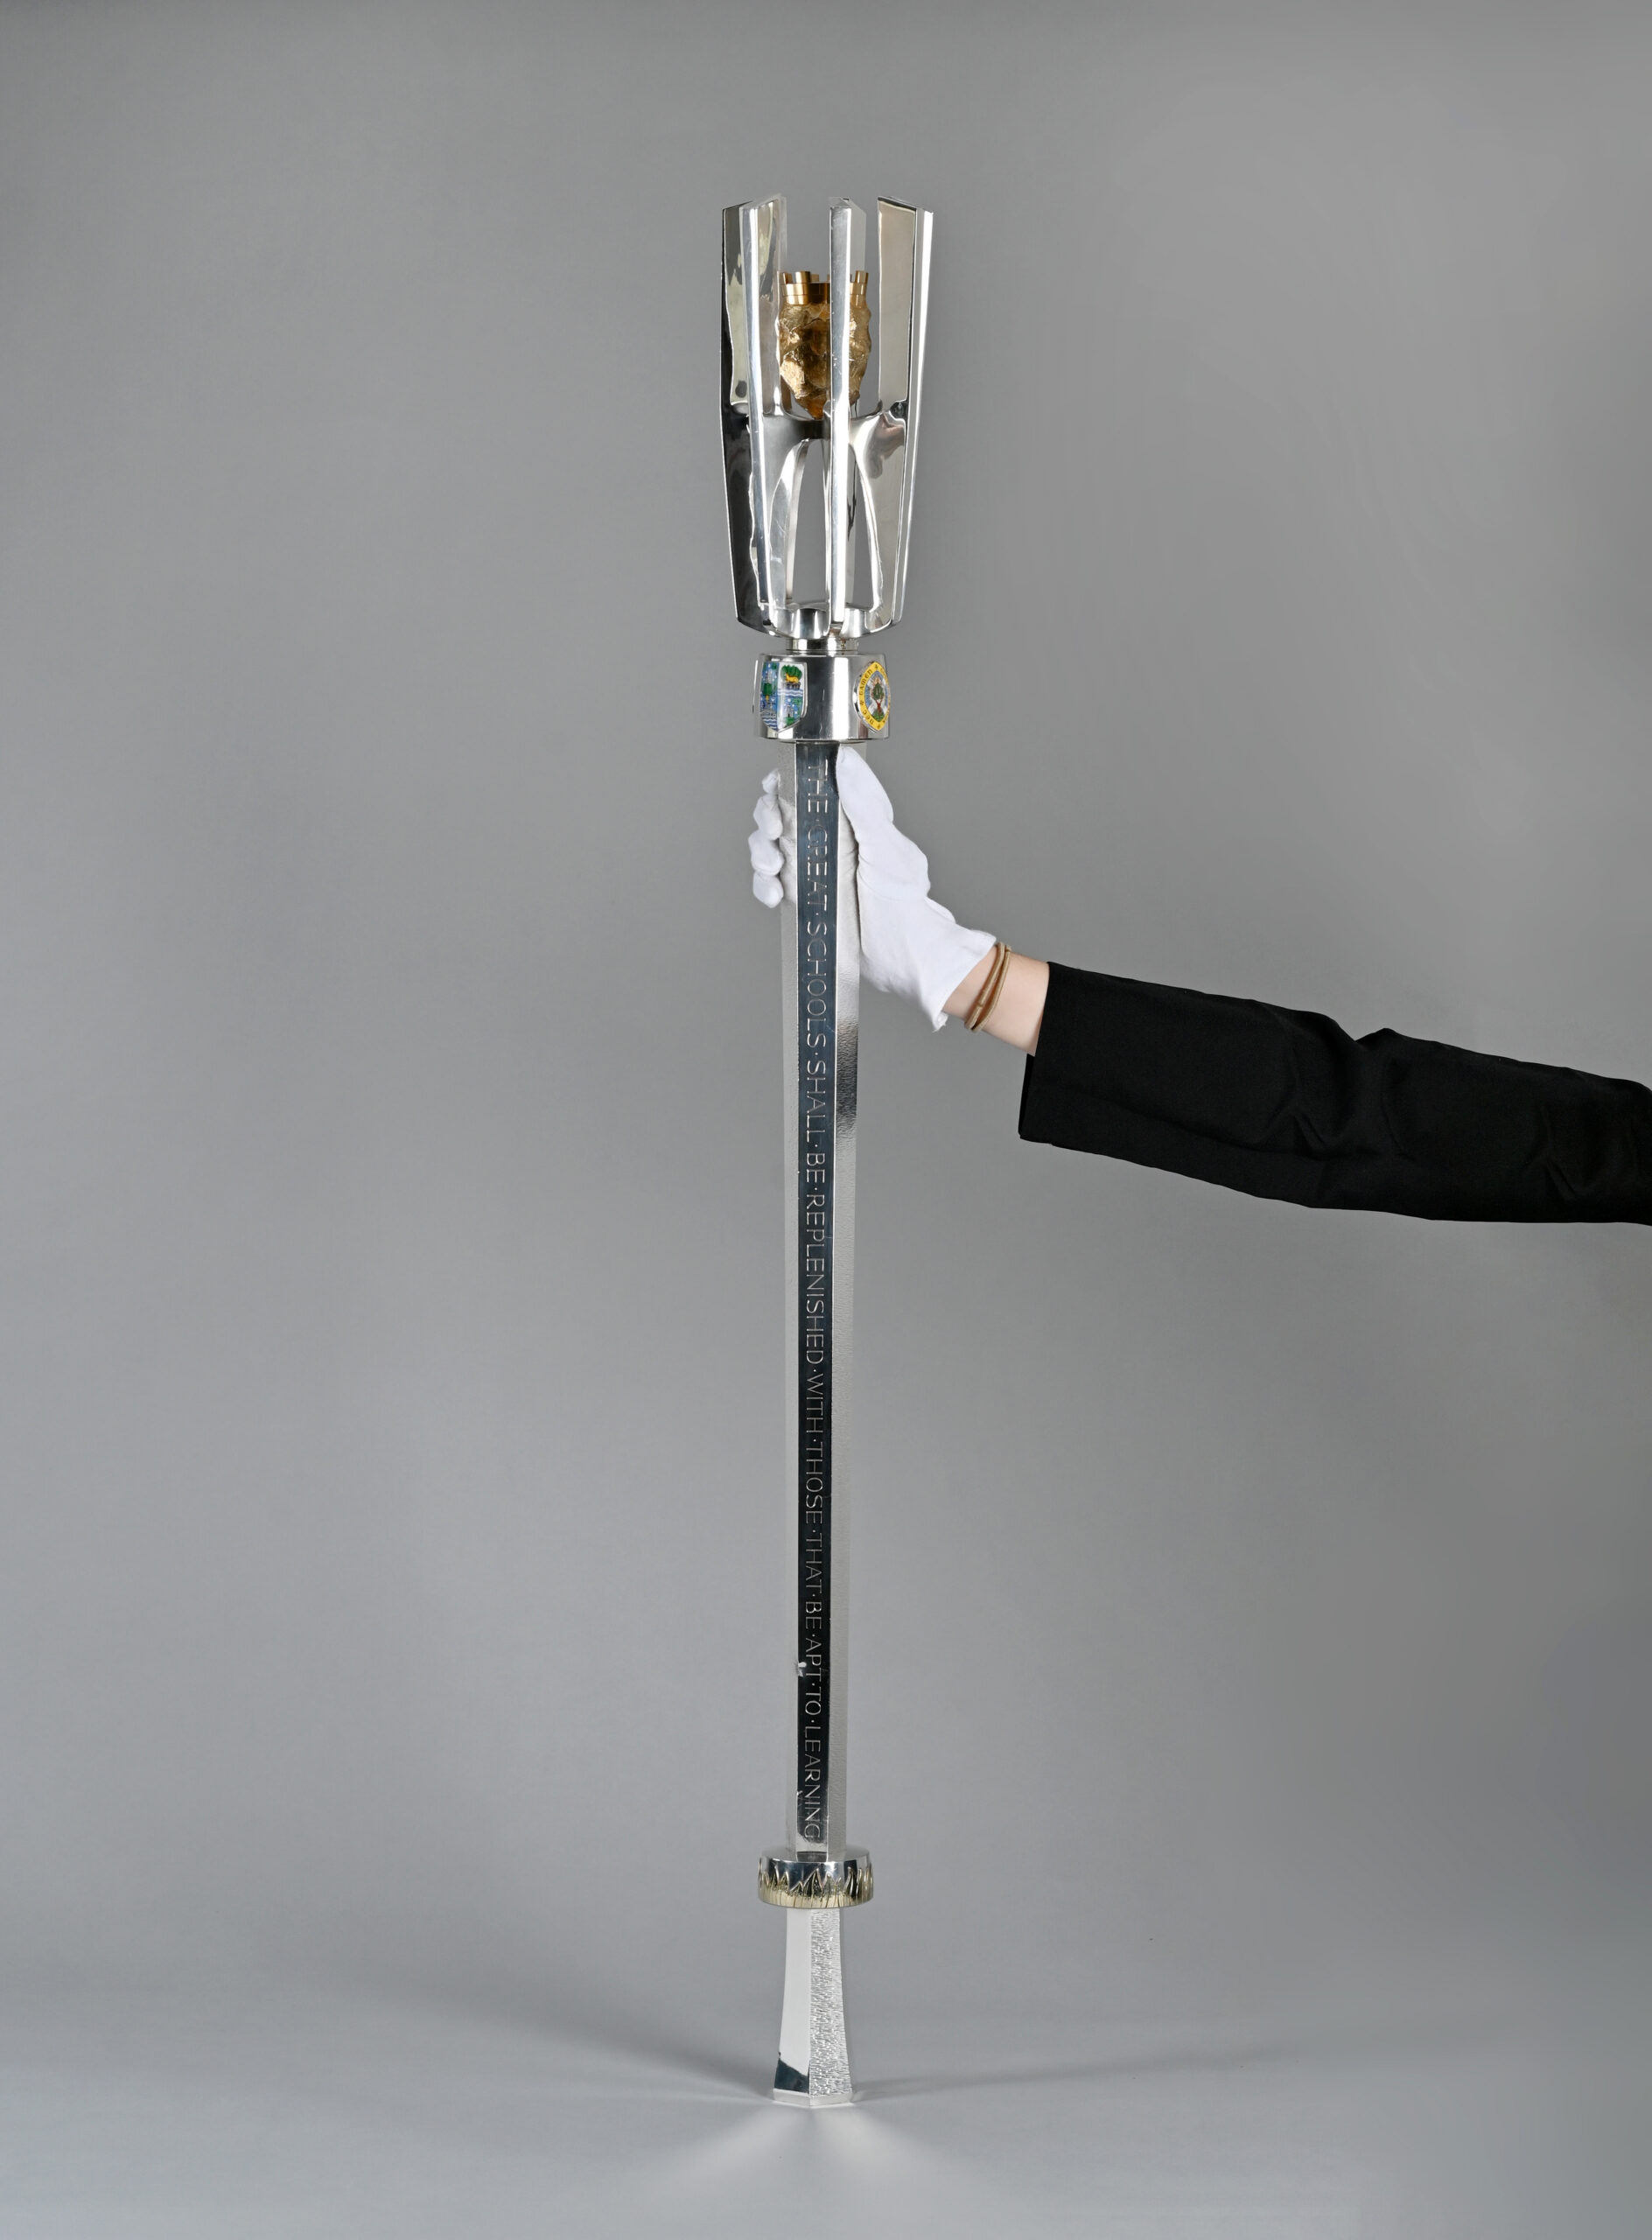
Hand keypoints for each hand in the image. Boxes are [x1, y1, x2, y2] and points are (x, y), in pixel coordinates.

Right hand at [748, 748, 994, 1028]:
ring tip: (773, 872)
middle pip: (780, 812)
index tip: (775, 789)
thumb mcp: (886, 848)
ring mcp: (814, 867)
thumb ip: (864, 804)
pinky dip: (765, 887)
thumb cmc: (904, 904)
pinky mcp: (803, 895)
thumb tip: (844, 760)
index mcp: (851, 818)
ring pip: (769, 846)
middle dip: (766, 819)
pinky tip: (776, 896)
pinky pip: (770, 883)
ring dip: (761, 854)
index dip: (785, 782)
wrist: (900, 958)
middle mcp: (829, 838)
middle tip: (773, 835)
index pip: (810, 784)